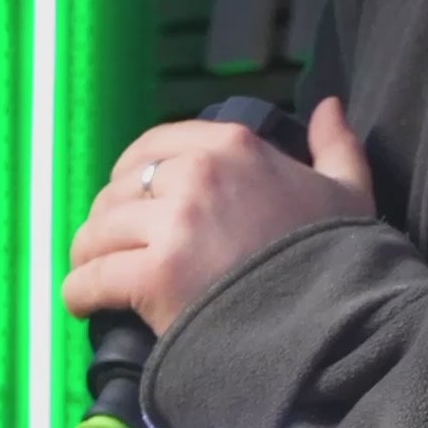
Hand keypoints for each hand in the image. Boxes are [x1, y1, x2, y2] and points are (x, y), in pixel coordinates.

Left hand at [63, 99, 374, 340]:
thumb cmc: (338, 259)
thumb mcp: (348, 193)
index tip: (133, 204)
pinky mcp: (156, 274)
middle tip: (113, 248)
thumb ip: (337, 146)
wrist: (336, 321)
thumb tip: (330, 106)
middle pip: (119, 190)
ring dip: (89, 255)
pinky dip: (79, 291)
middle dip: (109, 219)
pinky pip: (93, 277)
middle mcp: (197, 173)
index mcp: (233, 145)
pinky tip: (82, 303)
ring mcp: (174, 223)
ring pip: (98, 231)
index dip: (133, 175)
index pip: (153, 145)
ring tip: (94, 275)